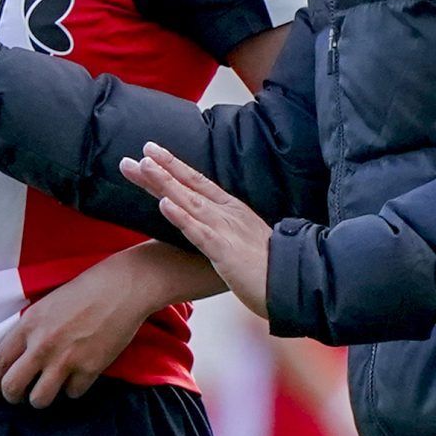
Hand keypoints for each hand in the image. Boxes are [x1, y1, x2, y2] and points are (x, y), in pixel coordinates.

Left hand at [0, 260, 158, 406]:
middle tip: (17, 396)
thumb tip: (18, 354)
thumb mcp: (47, 304)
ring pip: (39, 399)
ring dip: (41, 398)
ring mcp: (66, 360)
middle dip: (12, 396)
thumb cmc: (85, 289)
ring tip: (47, 391)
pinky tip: (77, 377)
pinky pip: (72, 393)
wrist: (122, 287)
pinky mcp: (90, 369)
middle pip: (12, 387)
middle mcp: (42, 345)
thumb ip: (30, 329)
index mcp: (28, 325)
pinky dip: (73, 388)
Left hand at [120, 143, 271, 317]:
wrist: (295, 284)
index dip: (173, 166)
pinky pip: (198, 232)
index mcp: (232, 210)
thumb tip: (210, 226)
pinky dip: (180, 217)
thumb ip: (227, 229)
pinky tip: (163, 204)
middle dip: (162, 167)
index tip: (150, 152)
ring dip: (165, 183)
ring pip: (190, 202)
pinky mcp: (225, 252)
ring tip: (144, 166)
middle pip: (189, 185)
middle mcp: (228, 214)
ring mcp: (226, 231)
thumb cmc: (269, 268)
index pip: (197, 182)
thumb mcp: (245, 240)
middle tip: (140, 151)